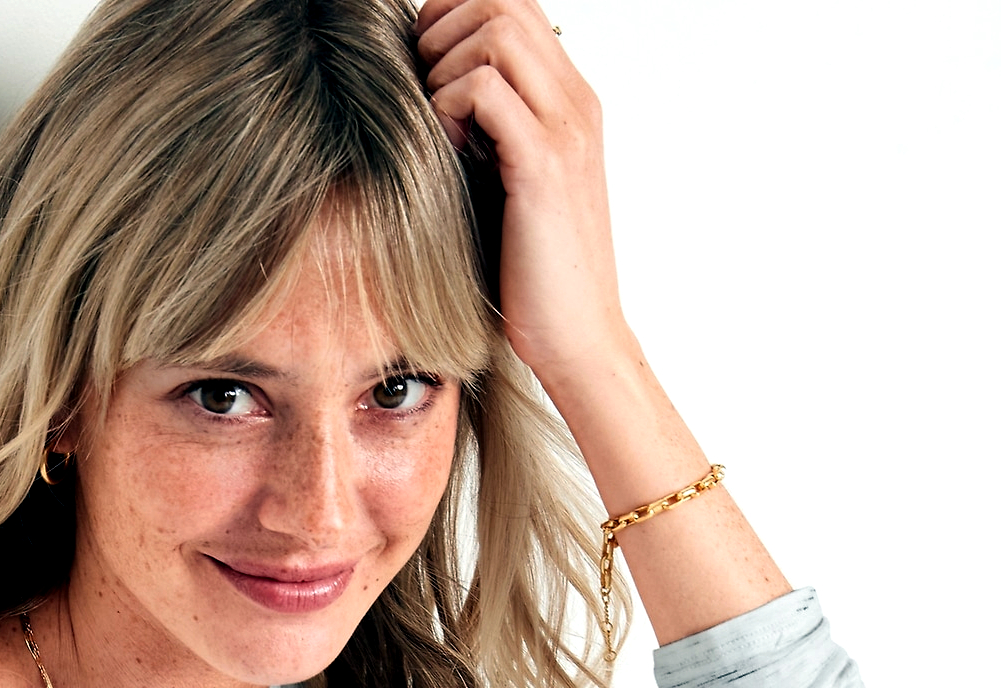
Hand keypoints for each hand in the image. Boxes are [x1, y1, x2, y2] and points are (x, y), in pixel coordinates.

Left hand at [416, 0, 630, 402]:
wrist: (580, 341)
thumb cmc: (537, 279)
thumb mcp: (509, 189)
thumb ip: (487, 136)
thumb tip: (429, 104)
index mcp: (571, 103)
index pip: (513, 7)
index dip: (456, 17)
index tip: (425, 72)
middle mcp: (576, 103)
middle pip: (503, 1)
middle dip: (443, 29)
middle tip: (420, 92)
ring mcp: (565, 129)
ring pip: (495, 30)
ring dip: (444, 68)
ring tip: (436, 128)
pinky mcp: (544, 165)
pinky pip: (485, 89)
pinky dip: (448, 108)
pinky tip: (446, 153)